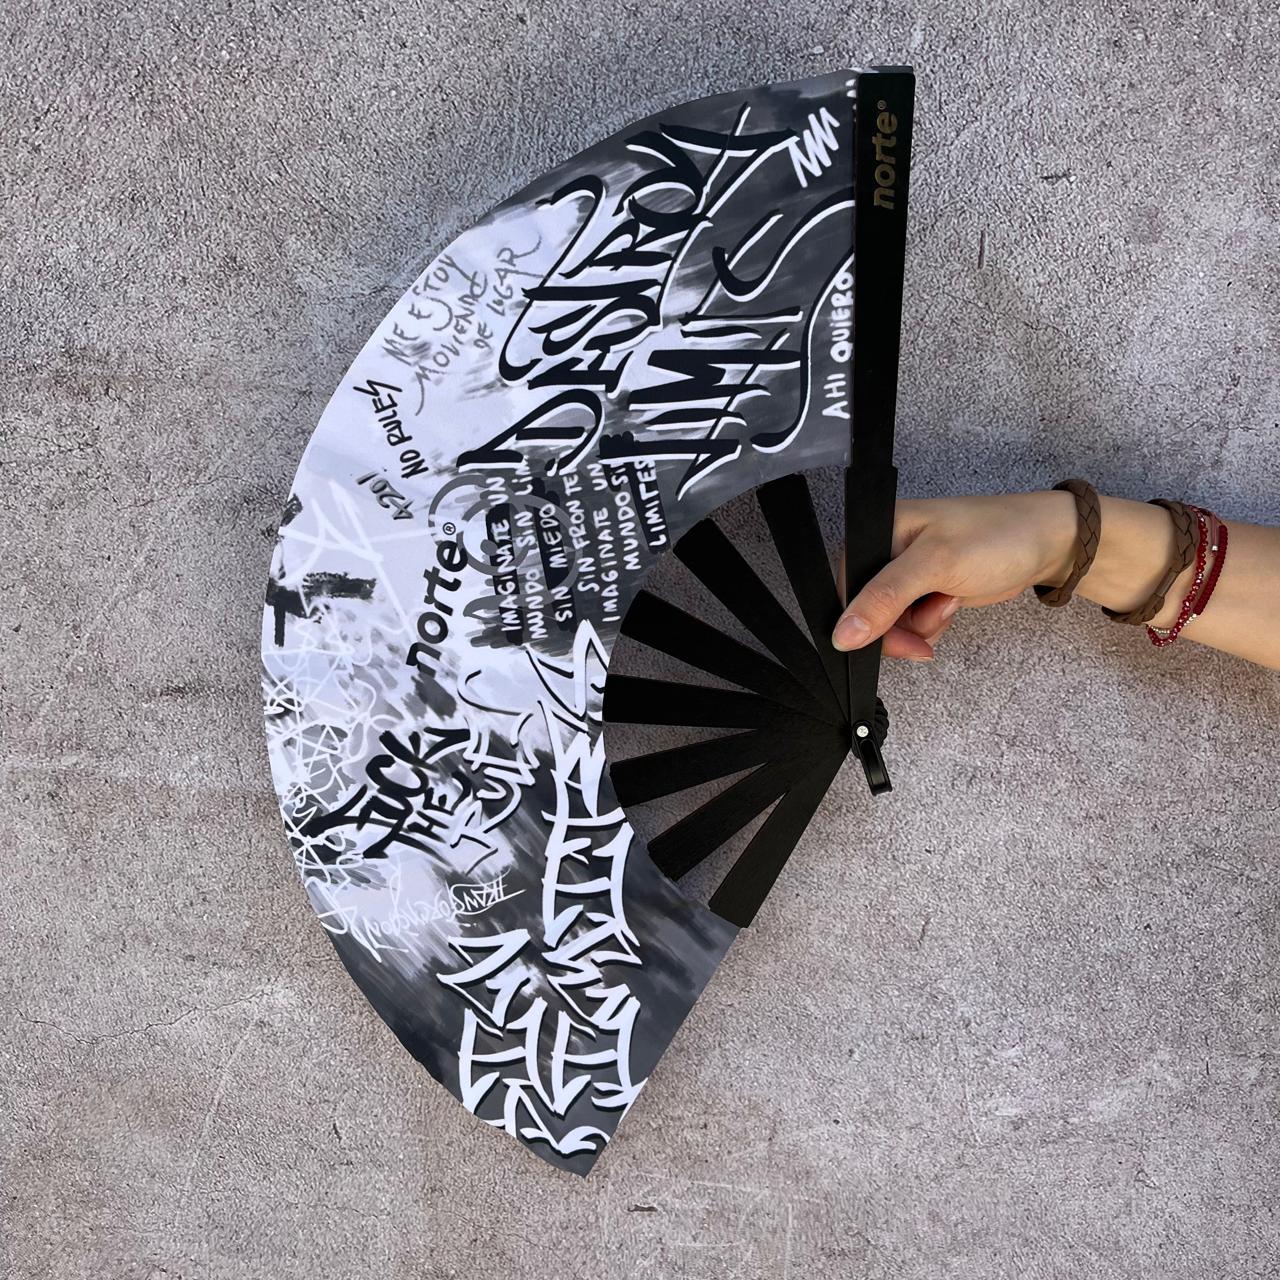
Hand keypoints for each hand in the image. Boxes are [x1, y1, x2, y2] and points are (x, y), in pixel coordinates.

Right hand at [834, 492, 1076, 658]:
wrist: (1048, 544)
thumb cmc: (998, 536)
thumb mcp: (937, 564)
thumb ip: (885, 598)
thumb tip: (844, 633)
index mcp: (879, 529)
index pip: (847, 586)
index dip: (862, 619)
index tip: (889, 637)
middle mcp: (887, 548)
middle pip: (867, 609)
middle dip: (900, 625)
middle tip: (931, 621)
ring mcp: (907, 570)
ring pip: (890, 621)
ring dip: (920, 625)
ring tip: (948, 602)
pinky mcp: (926, 587)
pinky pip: (911, 621)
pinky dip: (931, 624)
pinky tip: (951, 606)